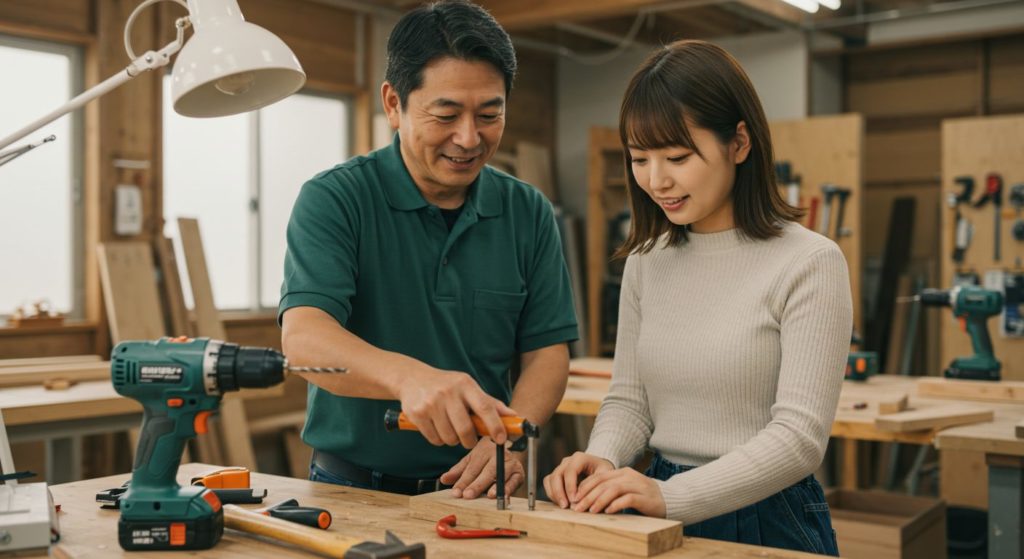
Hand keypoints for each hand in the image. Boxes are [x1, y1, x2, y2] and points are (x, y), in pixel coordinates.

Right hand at [396, 367, 515, 447]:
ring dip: (452, 440)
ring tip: (449, 428)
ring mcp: (432, 403)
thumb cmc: (446, 385)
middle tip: (468, 440)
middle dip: (470, 441)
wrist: (412, 378)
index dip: (495, 425)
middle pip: (466, 429)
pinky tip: (437, 427)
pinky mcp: (417, 413)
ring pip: (450, 438)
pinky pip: (435, 439)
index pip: (485, 407)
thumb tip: (513, 416)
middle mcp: (448, 392)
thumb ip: (490, 403)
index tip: (501, 439)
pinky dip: (439, 439)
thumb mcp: (468, 387)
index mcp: (465, 384)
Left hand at [439, 438, 523, 498]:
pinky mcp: (519, 473)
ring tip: (488, 496)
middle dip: (477, 485)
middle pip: (487, 471)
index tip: (456, 492)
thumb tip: (443, 479)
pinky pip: (514, 481)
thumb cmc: (486, 459)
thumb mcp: (471, 462)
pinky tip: (502, 496)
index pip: (472, 468)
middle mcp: (498, 454)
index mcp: (484, 450)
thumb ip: (458, 471)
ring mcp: (510, 463)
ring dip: (495, 486)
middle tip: (468, 495)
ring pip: (501, 475)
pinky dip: (509, 490)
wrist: (506, 450)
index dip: (463, 481)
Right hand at [543, 452, 613, 508]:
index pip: (570, 471)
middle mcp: (567, 461)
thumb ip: (595, 486)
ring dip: (554, 494)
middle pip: (557, 475)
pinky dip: (552, 494)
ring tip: (563, 506)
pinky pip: (548, 483)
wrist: (600, 468)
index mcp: (579, 458)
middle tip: (565, 506)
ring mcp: (560, 467)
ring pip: (550, 479)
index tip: (574, 500)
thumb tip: (582, 501)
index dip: (570, 486)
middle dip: (559, 492)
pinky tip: (561, 503)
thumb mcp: (605, 476)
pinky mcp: (557, 475)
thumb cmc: (604, 472)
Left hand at [572, 467, 666, 516]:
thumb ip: (610, 491)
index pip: (599, 477)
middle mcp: (629, 476)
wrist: (669, 500)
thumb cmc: (643, 498)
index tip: (574, 498)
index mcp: (622, 472)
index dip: (584, 487)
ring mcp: (638, 485)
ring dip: (599, 500)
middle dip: (588, 496)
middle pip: (603, 483)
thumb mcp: (625, 490)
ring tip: (590, 511)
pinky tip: (608, 512)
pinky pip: (628, 499)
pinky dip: (616, 505)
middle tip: (577, 508)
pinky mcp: (646, 497)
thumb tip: (586, 500)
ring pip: (613, 489)